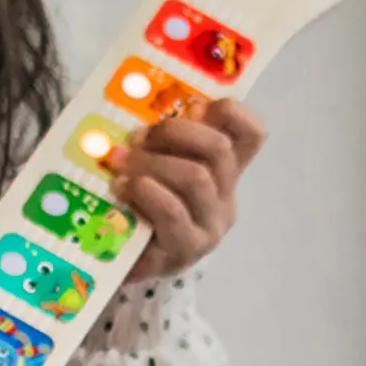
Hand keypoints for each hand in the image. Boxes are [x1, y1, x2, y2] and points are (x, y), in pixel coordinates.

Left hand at [114, 99, 265, 281]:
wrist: (114, 259)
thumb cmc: (133, 202)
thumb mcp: (150, 160)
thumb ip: (159, 136)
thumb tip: (143, 107)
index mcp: (222, 171)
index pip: (251, 135)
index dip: (231, 112)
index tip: (193, 107)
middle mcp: (224, 198)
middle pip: (219, 149)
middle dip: (173, 132)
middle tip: (137, 137)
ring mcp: (208, 227)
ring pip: (196, 177)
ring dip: (152, 163)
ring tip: (120, 164)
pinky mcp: (185, 251)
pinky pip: (173, 212)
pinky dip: (145, 192)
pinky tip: (121, 188)